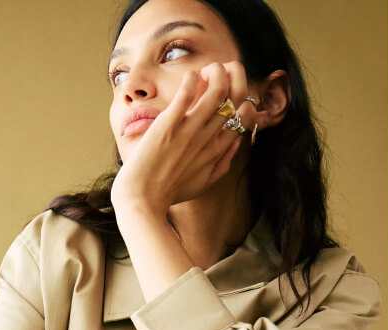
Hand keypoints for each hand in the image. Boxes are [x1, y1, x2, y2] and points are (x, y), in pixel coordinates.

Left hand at [110, 61, 256, 216]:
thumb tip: (236, 143)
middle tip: (222, 71)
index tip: (232, 95)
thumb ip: (221, 165)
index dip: (245, 100)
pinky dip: (192, 79)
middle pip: (235, 99)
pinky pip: (186, 94)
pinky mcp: (167, 126)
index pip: (245, 117)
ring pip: (217, 90)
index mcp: (216, 151)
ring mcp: (188, 131)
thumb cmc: (167, 194)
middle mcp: (207, 138)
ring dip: (218, 72)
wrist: (142, 201)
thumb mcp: (202, 184)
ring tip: (209, 70)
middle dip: (235, 77)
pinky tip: (190, 77)